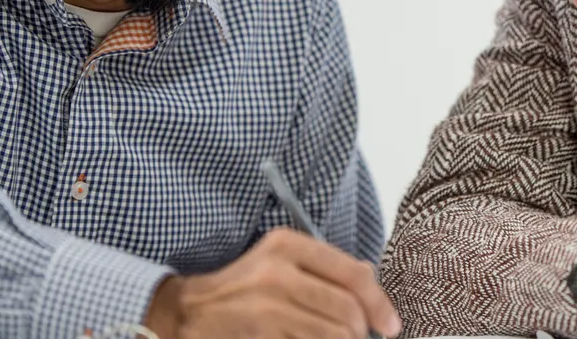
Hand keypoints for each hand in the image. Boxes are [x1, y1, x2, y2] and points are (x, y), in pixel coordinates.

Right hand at [144, 228, 401, 338]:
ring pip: (334, 333)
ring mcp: (267, 305)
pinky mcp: (261, 332)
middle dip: (361, 331)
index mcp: (287, 245)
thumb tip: (372, 282)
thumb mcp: (278, 263)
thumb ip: (323, 268)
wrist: (186, 313)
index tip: (390, 325)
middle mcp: (278, 271)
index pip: (353, 273)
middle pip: (348, 308)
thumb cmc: (242, 290)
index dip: (380, 303)